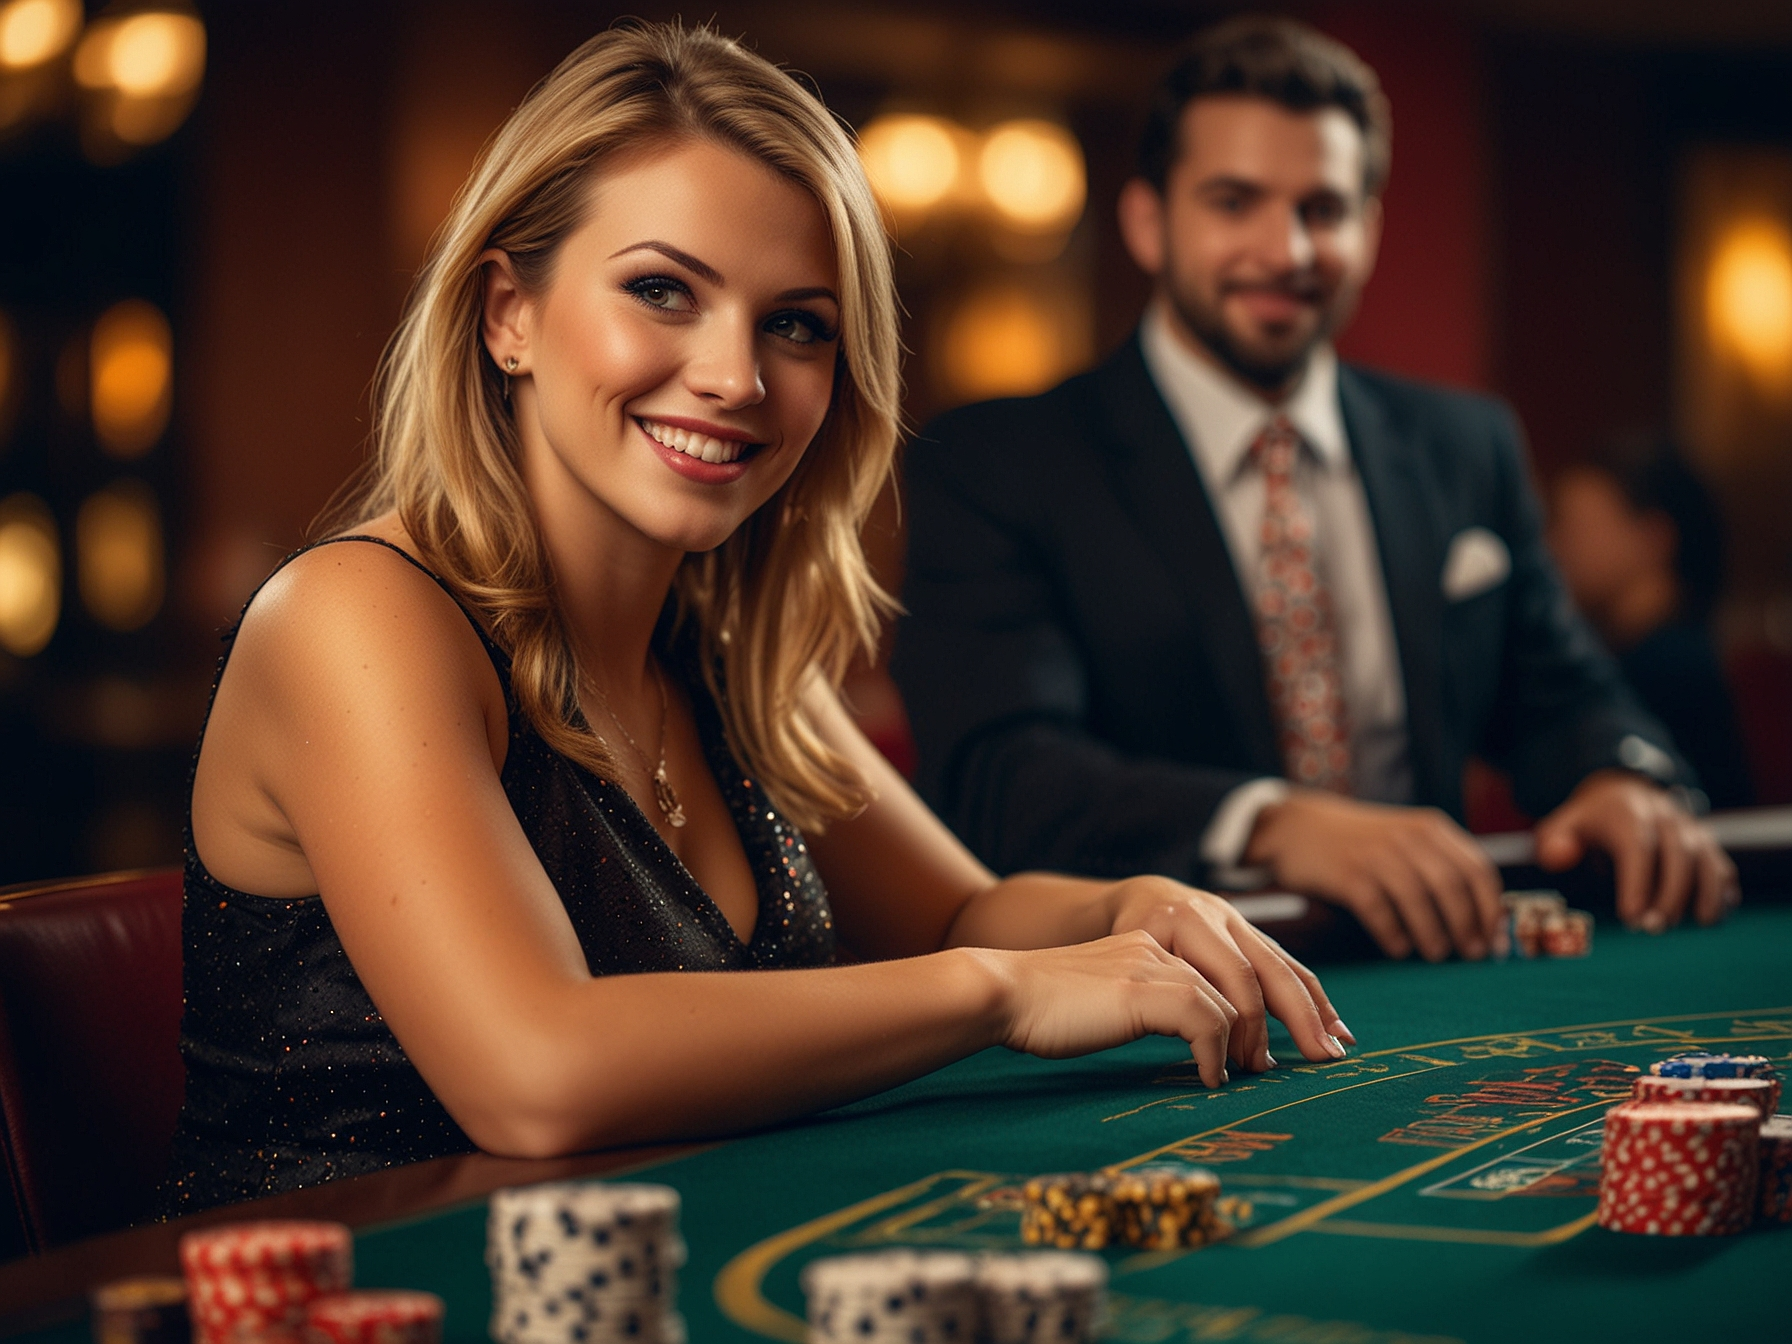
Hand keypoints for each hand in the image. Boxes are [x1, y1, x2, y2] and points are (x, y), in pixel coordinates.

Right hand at [982, 882, 1346, 1089]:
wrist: (1004, 993)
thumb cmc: (1053, 1009)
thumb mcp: (1122, 999)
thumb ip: (1164, 1004)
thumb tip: (1209, 1045)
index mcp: (1172, 938)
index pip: (1255, 954)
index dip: (1299, 990)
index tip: (1329, 1030)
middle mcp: (1172, 939)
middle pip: (1261, 971)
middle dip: (1304, 1016)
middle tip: (1327, 1057)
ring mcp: (1158, 959)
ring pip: (1236, 998)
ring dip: (1252, 1043)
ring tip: (1249, 1075)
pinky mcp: (1142, 987)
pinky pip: (1205, 1020)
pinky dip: (1214, 1054)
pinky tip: (1207, 1078)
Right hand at [1243, 791, 1504, 962]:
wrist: (1295, 826)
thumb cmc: (1359, 842)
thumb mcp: (1405, 838)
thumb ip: (1440, 866)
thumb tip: (1482, 920)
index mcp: (1430, 828)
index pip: (1477, 869)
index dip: (1490, 908)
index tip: (1494, 939)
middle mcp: (1407, 837)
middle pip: (1451, 885)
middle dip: (1467, 925)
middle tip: (1472, 954)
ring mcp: (1375, 854)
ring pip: (1417, 899)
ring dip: (1433, 933)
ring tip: (1436, 955)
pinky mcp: (1347, 874)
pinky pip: (1379, 910)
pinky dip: (1393, 934)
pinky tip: (1398, 948)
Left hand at [1534, 770, 1736, 931]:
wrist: (1622, 791)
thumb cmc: (1589, 821)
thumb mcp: (1563, 824)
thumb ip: (1554, 842)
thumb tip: (1558, 857)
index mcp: (1627, 812)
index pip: (1637, 846)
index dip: (1637, 882)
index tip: (1630, 917)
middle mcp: (1664, 817)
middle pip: (1678, 853)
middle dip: (1670, 893)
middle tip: (1653, 928)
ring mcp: (1689, 829)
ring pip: (1707, 858)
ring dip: (1706, 893)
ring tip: (1698, 925)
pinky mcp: (1705, 844)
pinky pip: (1721, 865)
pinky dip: (1723, 890)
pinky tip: (1715, 916)